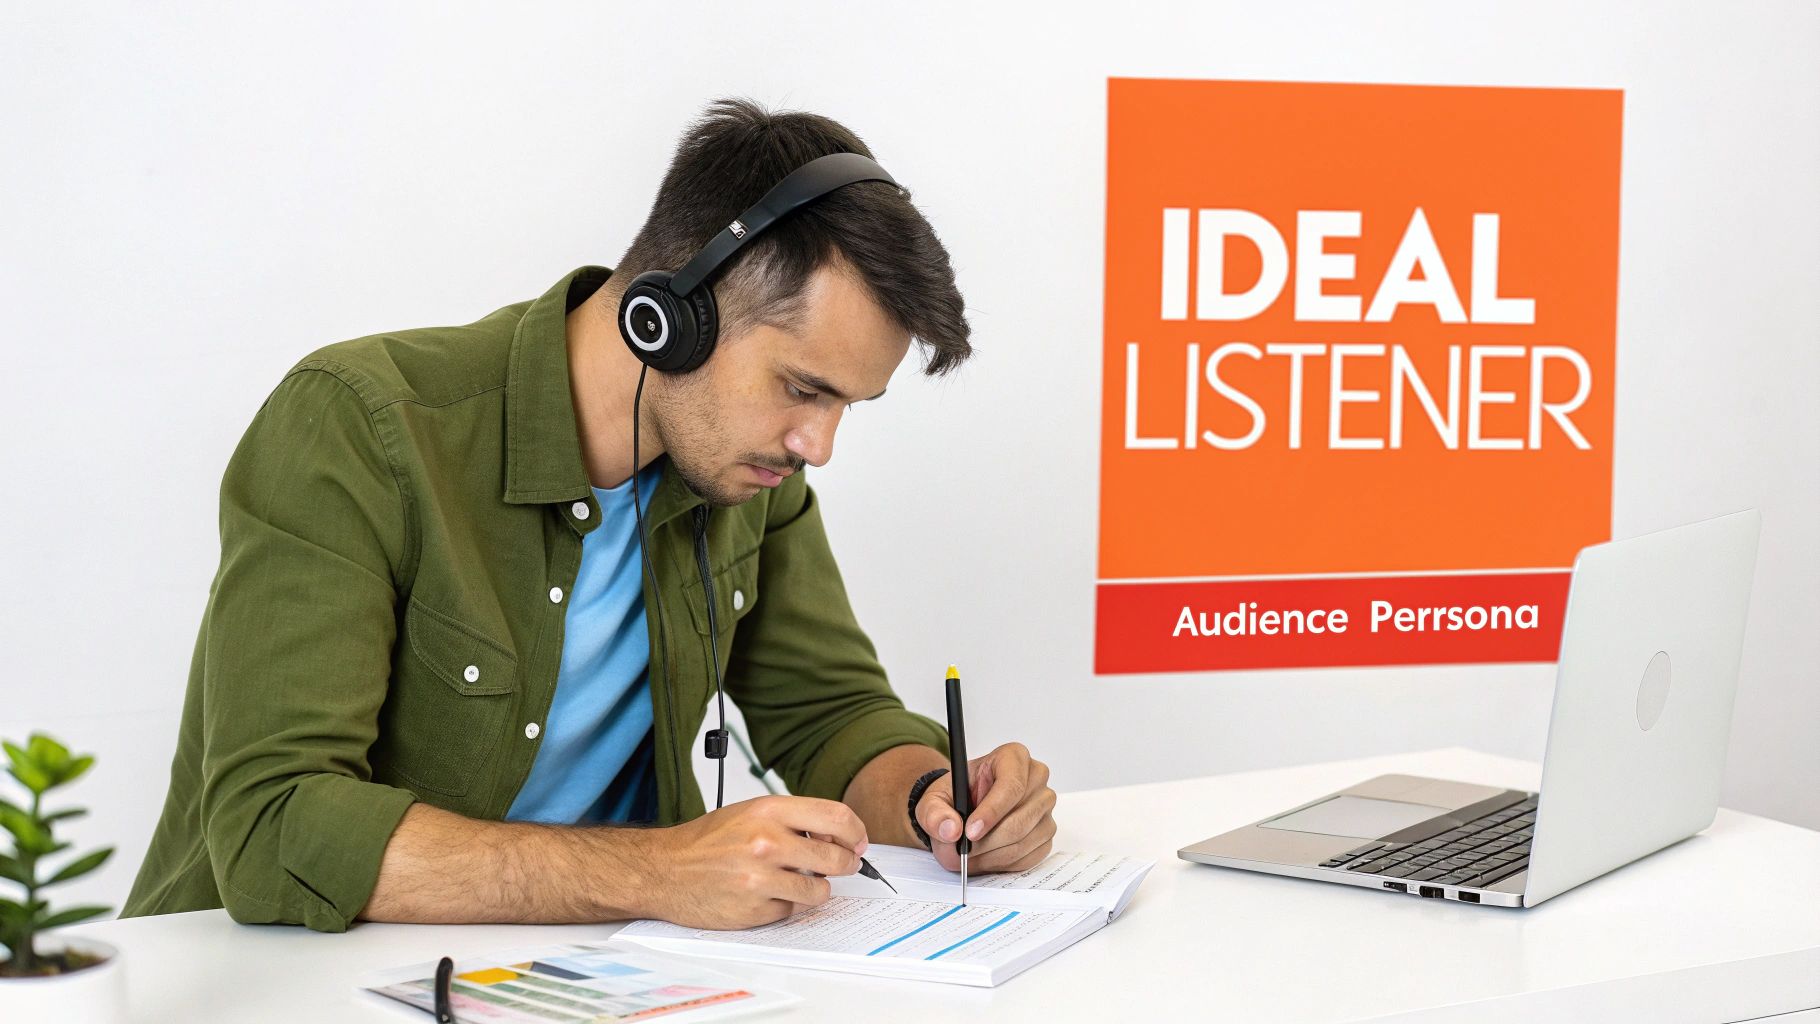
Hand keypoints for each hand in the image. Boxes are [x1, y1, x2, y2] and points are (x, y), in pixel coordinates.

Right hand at [644, 795, 867, 928]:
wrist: (664, 870)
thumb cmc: (706, 841)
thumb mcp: (750, 813)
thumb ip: (793, 819)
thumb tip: (839, 834)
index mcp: (768, 811)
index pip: (836, 817)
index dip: (856, 832)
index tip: (857, 841)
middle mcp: (767, 843)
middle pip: (836, 857)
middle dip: (846, 863)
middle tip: (843, 864)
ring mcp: (761, 879)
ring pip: (820, 890)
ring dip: (817, 888)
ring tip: (797, 880)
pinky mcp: (755, 910)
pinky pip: (793, 911)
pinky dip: (787, 905)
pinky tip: (767, 894)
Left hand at [914, 742, 1056, 873]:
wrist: (965, 808)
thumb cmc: (957, 795)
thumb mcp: (935, 799)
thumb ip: (935, 813)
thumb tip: (950, 830)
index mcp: (1013, 757)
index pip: (1011, 786)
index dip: (991, 813)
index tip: (969, 832)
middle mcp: (1036, 779)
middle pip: (1019, 819)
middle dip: (987, 841)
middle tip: (963, 851)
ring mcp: (1044, 807)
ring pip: (1024, 841)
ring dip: (992, 855)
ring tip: (969, 855)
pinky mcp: (1046, 832)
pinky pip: (1029, 856)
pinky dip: (1003, 862)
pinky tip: (985, 856)